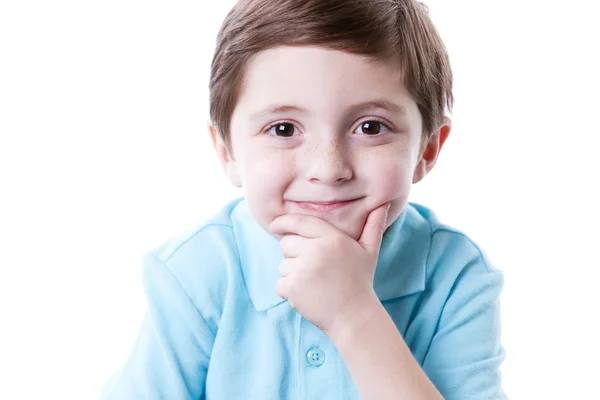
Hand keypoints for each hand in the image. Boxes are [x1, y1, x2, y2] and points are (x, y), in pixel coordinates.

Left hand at [269, 203, 389, 336]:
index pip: (300, 222)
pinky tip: (308, 295)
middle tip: (313, 268)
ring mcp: (303, 269)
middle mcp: (316, 250)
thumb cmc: (360, 282)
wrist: (354, 317)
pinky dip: (289, 291)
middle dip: (294, 253)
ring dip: (293, 274)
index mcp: (333, 238)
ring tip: (315, 284)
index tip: (275, 225)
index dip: (284, 222)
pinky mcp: (292, 287)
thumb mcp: (369, 251)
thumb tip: (383, 203)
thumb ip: (373, 226)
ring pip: (283, 265)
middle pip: (286, 243)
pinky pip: (280, 284)